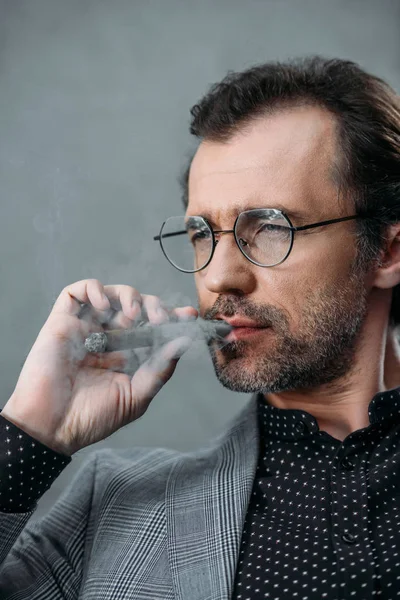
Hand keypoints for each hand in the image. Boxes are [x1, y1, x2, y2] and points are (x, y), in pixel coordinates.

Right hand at [2, 279, 197, 454]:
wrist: (53, 427)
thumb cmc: (92, 417)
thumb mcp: (136, 396)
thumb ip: (160, 369)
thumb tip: (183, 341)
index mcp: (128, 354)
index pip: (154, 327)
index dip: (172, 317)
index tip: (189, 315)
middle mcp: (109, 338)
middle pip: (137, 306)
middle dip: (154, 305)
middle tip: (160, 318)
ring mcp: (86, 327)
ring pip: (112, 293)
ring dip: (129, 295)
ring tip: (133, 314)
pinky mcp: (62, 321)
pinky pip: (76, 291)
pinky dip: (94, 289)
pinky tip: (104, 305)